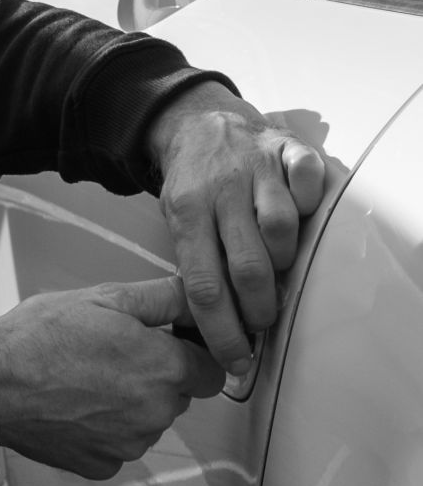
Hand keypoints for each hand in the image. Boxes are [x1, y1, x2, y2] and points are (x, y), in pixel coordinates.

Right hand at [0, 277, 224, 479]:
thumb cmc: (40, 337)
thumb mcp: (103, 297)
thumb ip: (161, 297)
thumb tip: (196, 295)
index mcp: (164, 368)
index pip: (212, 367)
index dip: (190, 349)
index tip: (166, 340)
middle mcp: (157, 413)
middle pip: (179, 393)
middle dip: (156, 373)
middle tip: (111, 350)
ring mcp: (131, 444)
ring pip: (148, 418)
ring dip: (130, 400)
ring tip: (85, 375)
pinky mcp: (104, 464)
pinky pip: (119, 442)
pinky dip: (104, 425)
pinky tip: (74, 402)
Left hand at [147, 81, 325, 374]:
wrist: (198, 124)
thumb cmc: (192, 186)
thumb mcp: (175, 220)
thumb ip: (196, 263)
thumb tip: (216, 328)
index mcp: (185, 211)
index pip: (203, 285)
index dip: (222, 331)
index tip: (235, 361)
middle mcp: (222, 189)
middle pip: (247, 266)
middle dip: (259, 309)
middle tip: (262, 323)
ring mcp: (256, 166)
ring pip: (281, 228)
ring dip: (284, 259)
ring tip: (276, 267)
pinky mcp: (287, 149)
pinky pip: (308, 183)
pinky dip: (309, 204)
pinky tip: (300, 214)